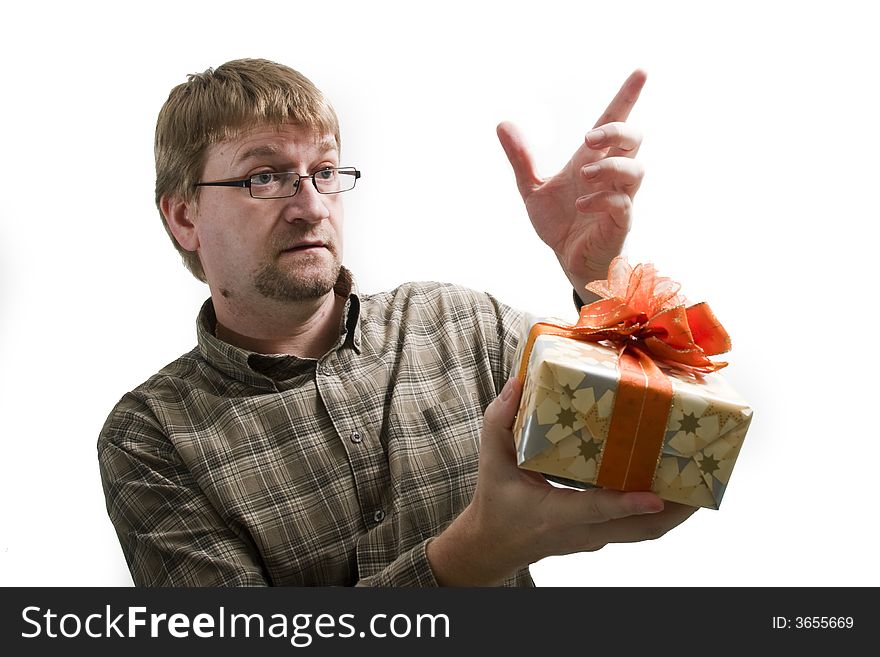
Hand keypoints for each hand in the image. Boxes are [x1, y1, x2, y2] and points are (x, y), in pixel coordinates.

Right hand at [427, 377, 696, 584]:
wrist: (493, 544)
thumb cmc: (496, 502)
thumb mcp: (492, 461)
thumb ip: (500, 423)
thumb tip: (517, 385)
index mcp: (553, 513)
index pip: (593, 510)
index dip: (625, 504)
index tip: (656, 496)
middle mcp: (580, 531)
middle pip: (638, 531)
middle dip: (674, 511)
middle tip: (700, 482)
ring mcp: (593, 538)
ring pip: (643, 533)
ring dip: (674, 512)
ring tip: (698, 482)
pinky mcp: (600, 536)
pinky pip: (636, 529)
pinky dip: (659, 513)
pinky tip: (673, 488)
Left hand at [497, 70, 646, 294]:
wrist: (567, 260)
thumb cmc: (560, 223)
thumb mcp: (532, 188)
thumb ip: (521, 158)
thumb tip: (502, 124)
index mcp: (592, 160)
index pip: (614, 122)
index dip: (627, 97)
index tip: (639, 72)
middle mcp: (611, 175)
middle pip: (634, 139)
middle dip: (617, 131)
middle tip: (589, 139)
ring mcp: (619, 198)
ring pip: (636, 170)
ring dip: (611, 166)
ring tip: (584, 176)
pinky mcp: (619, 222)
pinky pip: (621, 203)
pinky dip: (602, 199)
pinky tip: (581, 204)